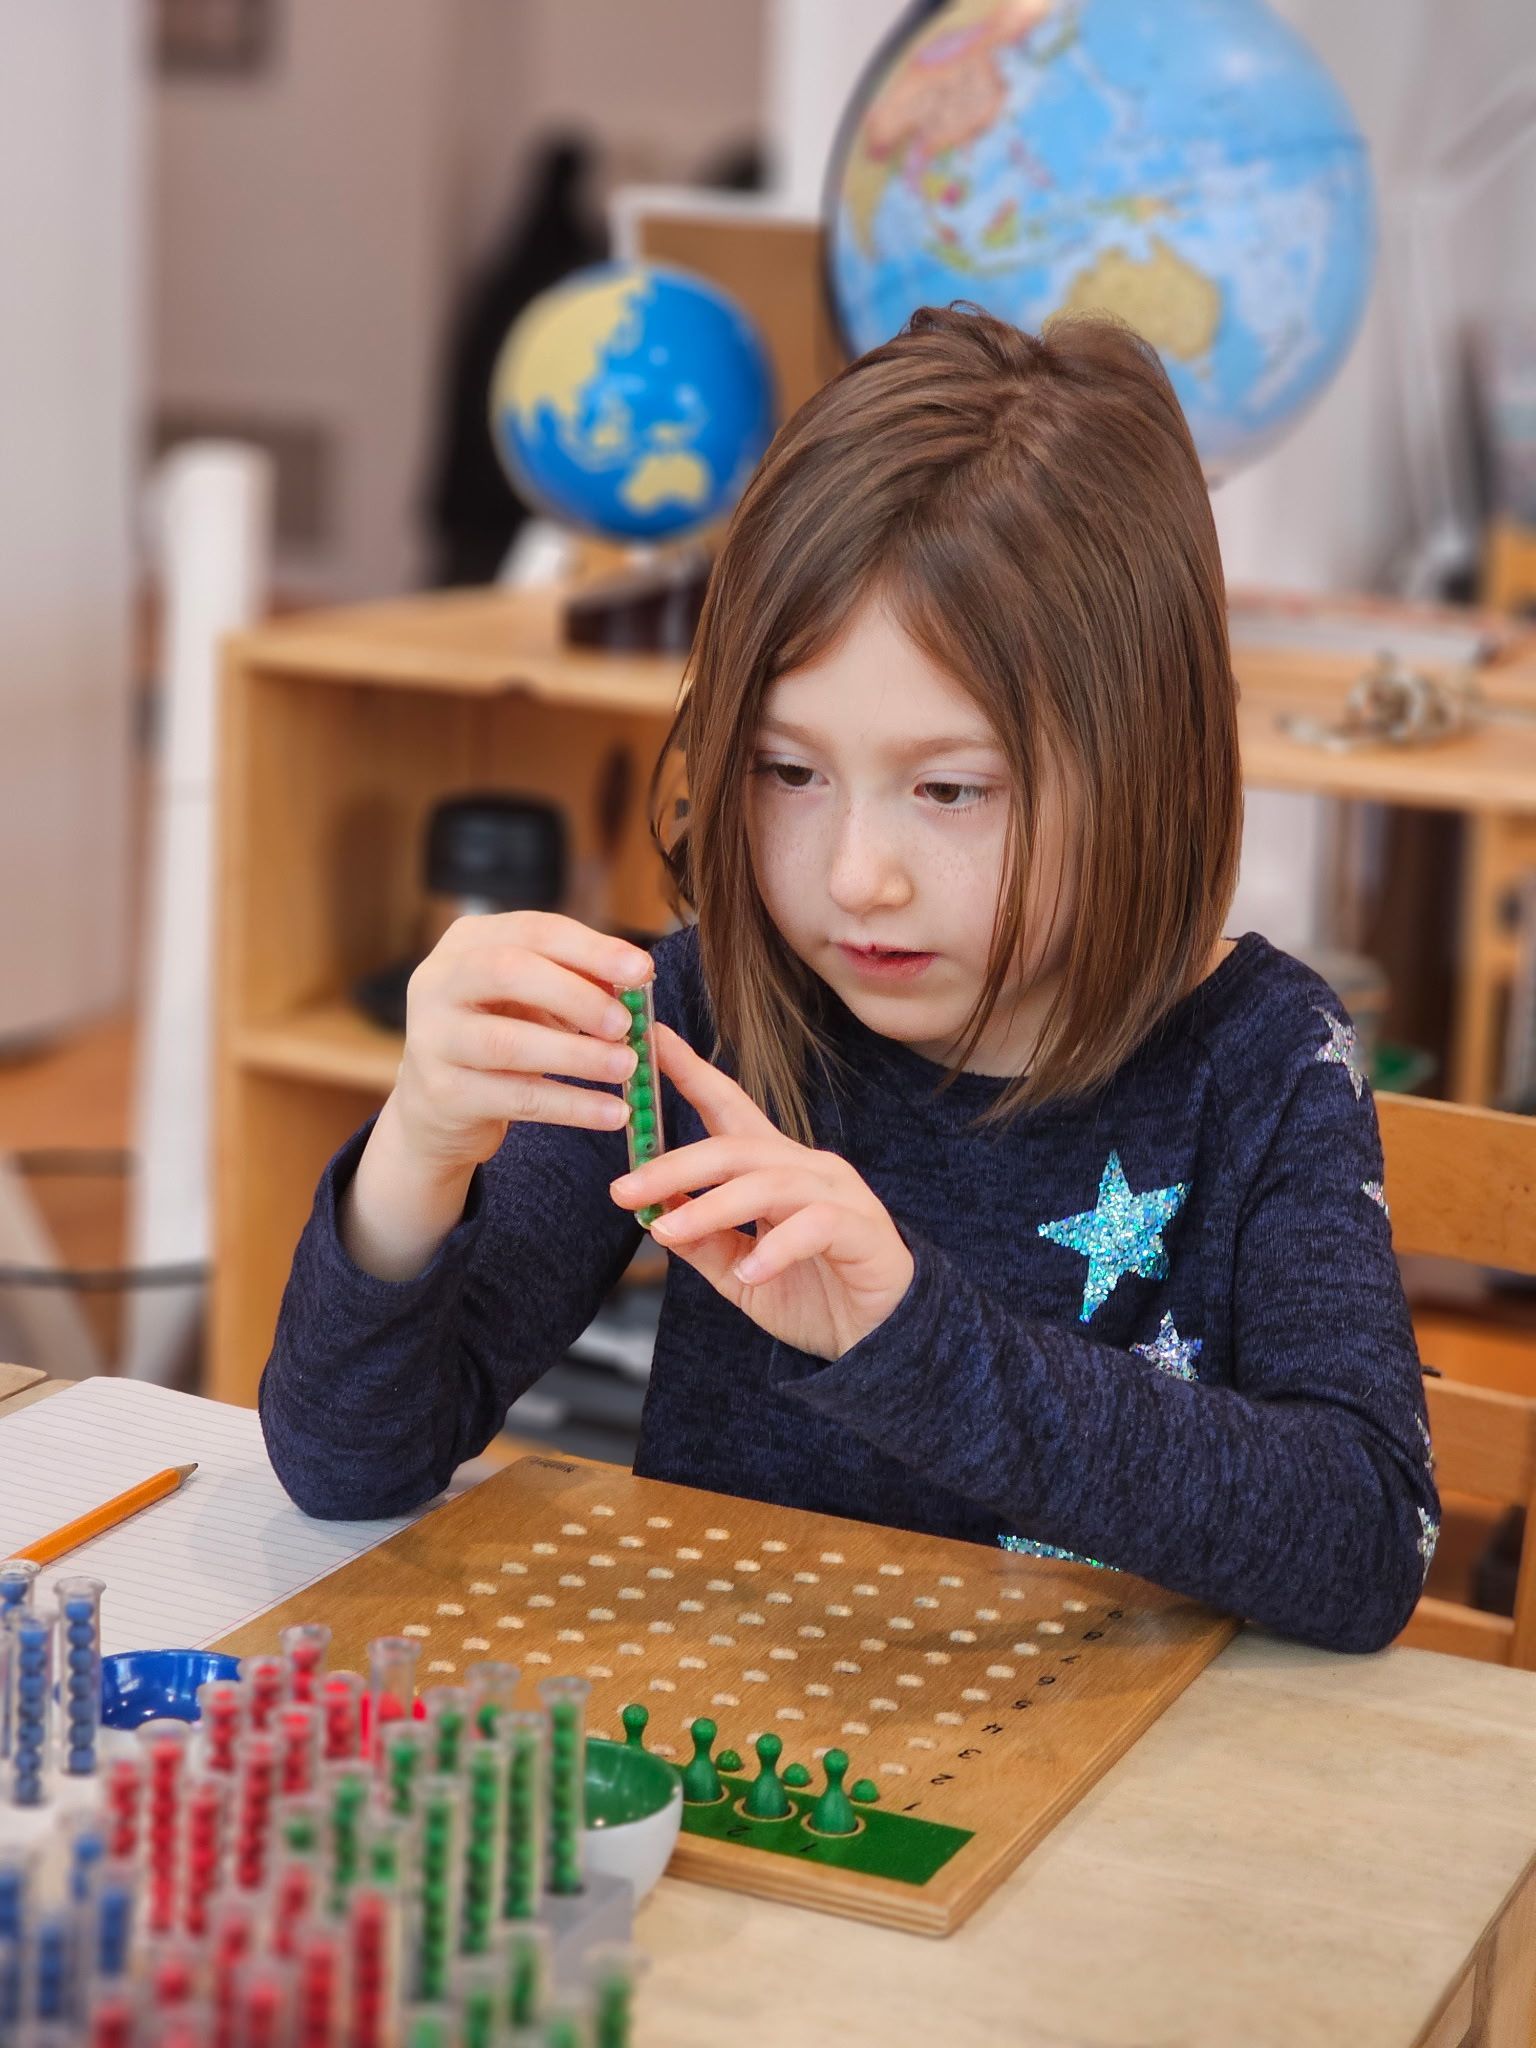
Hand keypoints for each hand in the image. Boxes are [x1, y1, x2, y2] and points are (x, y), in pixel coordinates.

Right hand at [390, 911, 650, 1176]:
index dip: (591, 948)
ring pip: (508, 1042)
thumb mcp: (532, 998)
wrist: (440, 1107)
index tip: (642, 969)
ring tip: (627, 1066)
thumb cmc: (500, 1035)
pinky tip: (612, 1112)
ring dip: (577, 1055)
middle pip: (507, 972)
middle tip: (626, 1023)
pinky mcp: (443, 1094)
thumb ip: (577, 980)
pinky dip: (571, 1106)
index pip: (533, 931)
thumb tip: (636, 977)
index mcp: (467, 943)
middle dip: (576, 996)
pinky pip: (516, 1099)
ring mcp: (433, 1038)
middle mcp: (438, 982)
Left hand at [609, 1024, 914, 1360]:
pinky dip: (775, 1249)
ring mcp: (839, 1195)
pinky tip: (750, 1272)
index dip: (691, 1073)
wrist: (878, 1340)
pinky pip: (813, 1226)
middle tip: (624, 1189)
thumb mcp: (737, 1271)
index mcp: (776, 1169)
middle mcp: (808, 1169)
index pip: (728, 1109)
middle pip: (736, 1148)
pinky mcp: (862, 1229)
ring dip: (710, 1207)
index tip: (651, 1041)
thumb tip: (652, 1210)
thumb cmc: (812, 1296)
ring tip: (668, 1232)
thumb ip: (702, 1240)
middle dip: (675, 1164)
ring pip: (767, 1183)